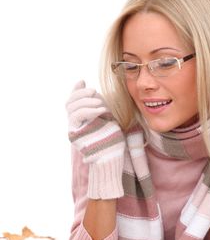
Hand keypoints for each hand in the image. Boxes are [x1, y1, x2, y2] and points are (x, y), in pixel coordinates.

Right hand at [66, 82, 124, 198]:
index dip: (75, 90)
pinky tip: (101, 110)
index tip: (82, 81)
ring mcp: (72, 129)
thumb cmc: (111, 140)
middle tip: (95, 92)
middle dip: (82, 93)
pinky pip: (77, 116)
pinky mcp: (74, 134)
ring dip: (87, 101)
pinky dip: (89, 109)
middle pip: (69, 102)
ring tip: (101, 105)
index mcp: (79, 120)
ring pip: (72, 107)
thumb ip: (98, 106)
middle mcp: (73, 124)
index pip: (71, 101)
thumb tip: (95, 93)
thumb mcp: (106, 119)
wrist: (111, 158)